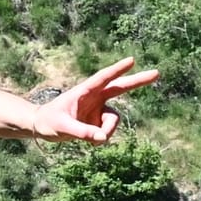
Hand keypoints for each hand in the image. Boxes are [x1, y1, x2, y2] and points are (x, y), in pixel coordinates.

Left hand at [37, 56, 158, 142]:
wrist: (42, 127)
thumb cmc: (49, 122)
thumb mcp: (62, 128)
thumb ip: (82, 132)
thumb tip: (102, 138)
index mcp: (84, 92)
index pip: (103, 79)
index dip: (117, 70)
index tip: (132, 60)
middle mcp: (94, 98)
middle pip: (120, 87)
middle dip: (138, 81)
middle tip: (157, 73)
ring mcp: (98, 109)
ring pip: (114, 120)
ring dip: (108, 130)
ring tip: (92, 139)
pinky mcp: (99, 121)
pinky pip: (108, 131)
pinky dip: (102, 137)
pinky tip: (90, 141)